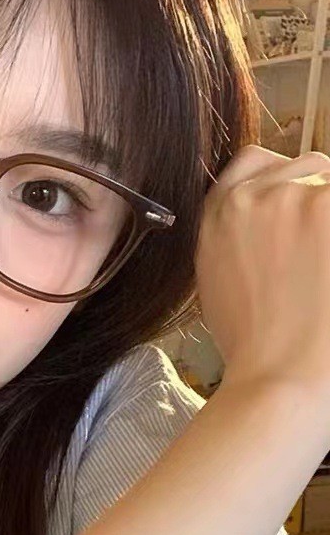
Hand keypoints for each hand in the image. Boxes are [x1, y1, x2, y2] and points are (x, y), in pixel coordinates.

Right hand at [196, 145, 329, 399]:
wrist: (280, 374)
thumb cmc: (252, 339)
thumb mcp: (216, 276)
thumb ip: (234, 232)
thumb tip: (267, 216)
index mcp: (220, 212)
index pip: (255, 160)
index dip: (282, 178)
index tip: (298, 206)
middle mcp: (255, 195)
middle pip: (309, 167)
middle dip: (320, 199)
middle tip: (321, 251)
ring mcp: (300, 196)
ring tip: (325, 269)